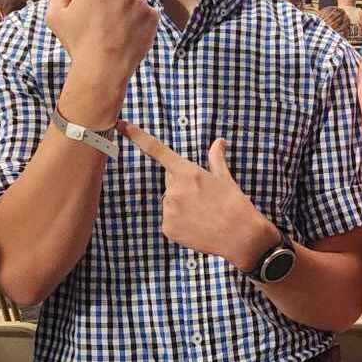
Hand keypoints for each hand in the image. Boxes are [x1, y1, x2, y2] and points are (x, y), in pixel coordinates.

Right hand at [46, 0, 159, 124]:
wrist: (103, 68)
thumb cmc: (77, 42)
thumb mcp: (55, 16)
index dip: (85, 1)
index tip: (85, 17)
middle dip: (106, 4)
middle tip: (100, 26)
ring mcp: (139, 1)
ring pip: (129, 2)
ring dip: (123, 12)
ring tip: (113, 33)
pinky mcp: (152, 15)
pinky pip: (144, 14)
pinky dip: (138, 23)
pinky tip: (126, 36)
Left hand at [119, 125, 275, 269]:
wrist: (241, 237)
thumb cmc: (235, 205)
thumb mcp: (226, 178)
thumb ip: (216, 158)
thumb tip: (219, 142)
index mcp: (187, 172)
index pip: (157, 150)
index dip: (136, 135)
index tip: (120, 124)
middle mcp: (174, 189)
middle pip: (171, 180)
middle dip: (183, 184)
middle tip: (205, 197)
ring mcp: (169, 210)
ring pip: (171, 201)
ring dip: (183, 205)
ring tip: (204, 214)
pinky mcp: (168, 228)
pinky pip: (170, 220)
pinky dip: (181, 223)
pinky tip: (198, 226)